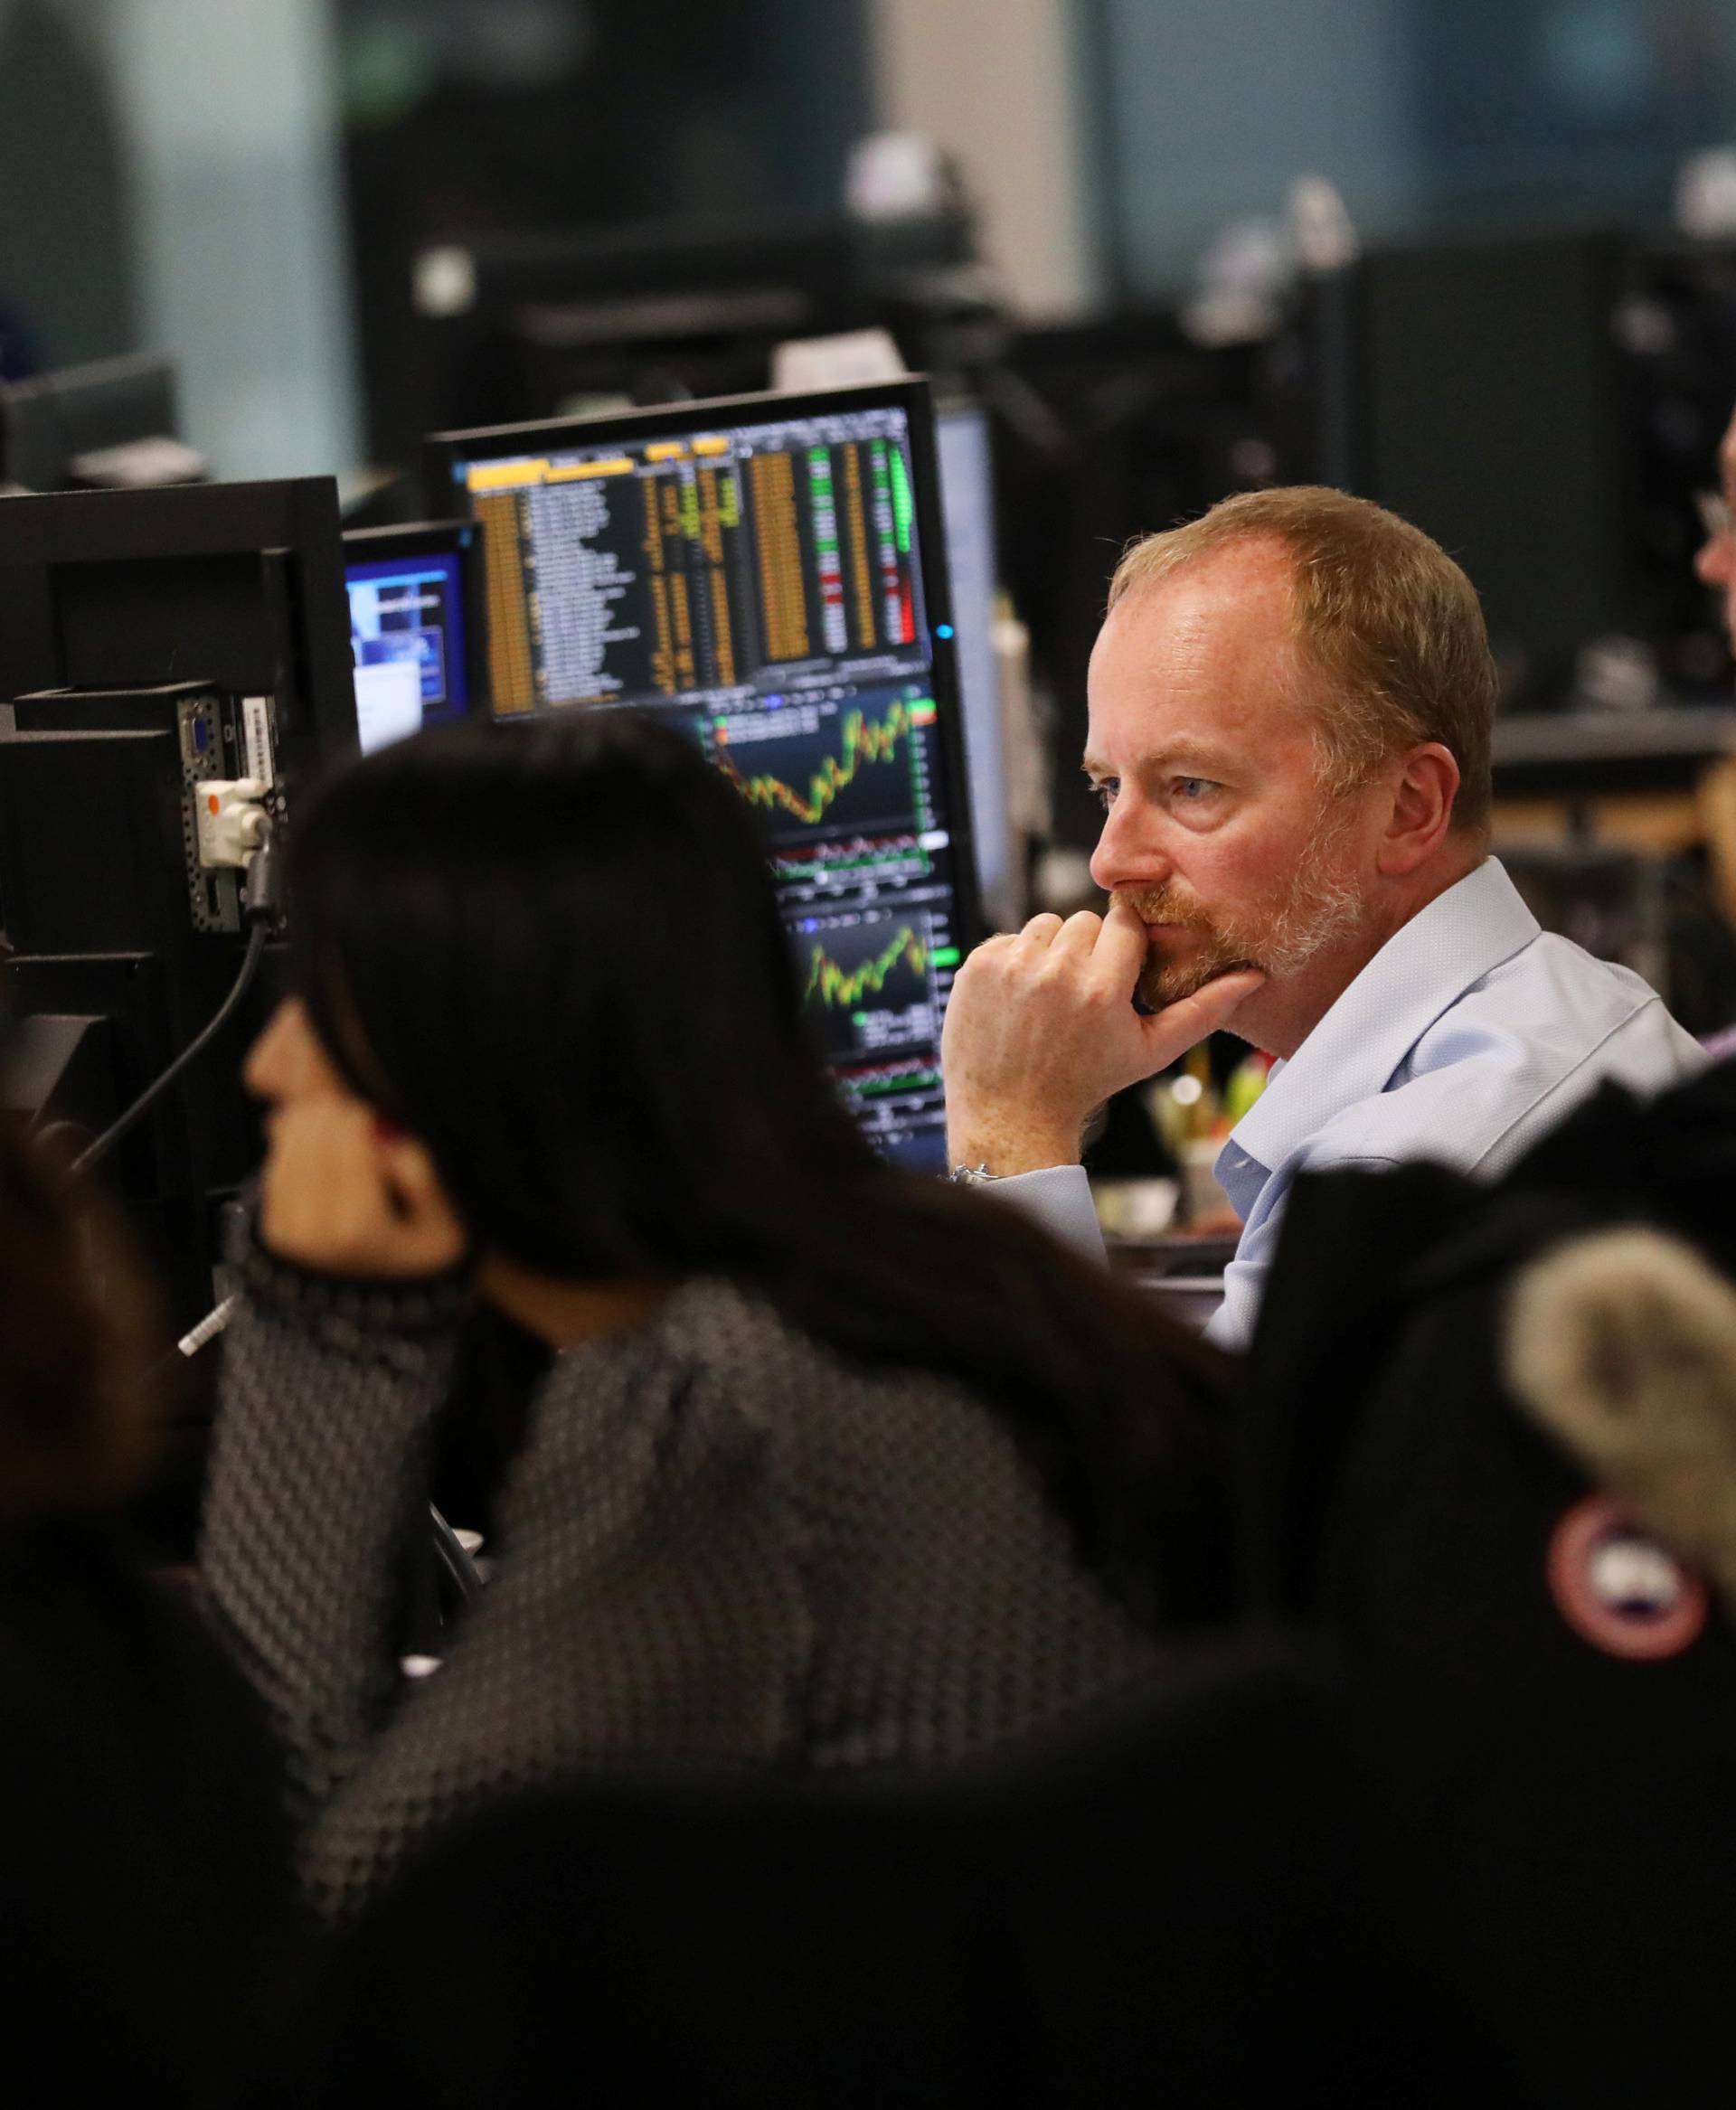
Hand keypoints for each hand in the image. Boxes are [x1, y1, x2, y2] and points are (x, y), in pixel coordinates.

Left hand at [260, 1097, 467, 1277]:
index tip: (379, 1121)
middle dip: (335, 1115)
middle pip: (313, 1134)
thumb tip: (385, 1136)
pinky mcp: (274, 1229)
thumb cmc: (420, 1260)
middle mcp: (315, 1231)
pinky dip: (296, 1147)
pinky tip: (322, 1152)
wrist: (382, 1311)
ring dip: (313, 1126)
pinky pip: (275, 1163)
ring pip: (289, 1142)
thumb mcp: (448, 1226)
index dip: (362, 1114)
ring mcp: (288, 1231)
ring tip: (341, 1133)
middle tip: (360, 1121)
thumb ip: (424, 1178)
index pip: (347, 1138)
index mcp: (360, 1229)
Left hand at [941, 898, 1263, 1173]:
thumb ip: (1203, 1010)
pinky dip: (1016, 960)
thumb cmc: (1087, 1082)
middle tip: (1082, 995)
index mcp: (1102, 990)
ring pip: (1045, 924)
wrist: (1009, 1112)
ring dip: (1051, 952)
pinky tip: (1020, 1000)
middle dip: (1088, 950)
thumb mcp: (1151, 1051)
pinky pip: (1009, 937)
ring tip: (1051, 998)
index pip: (1124, 923)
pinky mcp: (977, 966)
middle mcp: (1055, 972)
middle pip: (1085, 921)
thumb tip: (1252, 977)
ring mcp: (1011, 967)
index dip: (1122, 947)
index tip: (1116, 973)